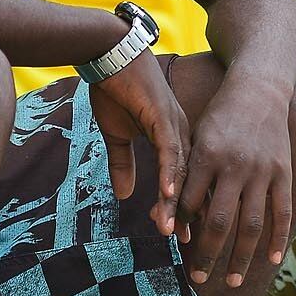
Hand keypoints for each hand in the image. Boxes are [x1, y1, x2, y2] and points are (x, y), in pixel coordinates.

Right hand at [91, 52, 190, 239]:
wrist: (109, 53)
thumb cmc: (115, 89)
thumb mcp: (117, 135)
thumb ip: (123, 164)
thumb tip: (125, 195)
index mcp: (173, 138)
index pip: (180, 180)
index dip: (180, 208)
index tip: (180, 234)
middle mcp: (180, 134)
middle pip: (187, 181)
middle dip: (185, 213)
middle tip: (185, 242)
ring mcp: (173, 125)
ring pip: (179, 172)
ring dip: (176, 202)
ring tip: (173, 230)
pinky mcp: (162, 116)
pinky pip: (168, 150)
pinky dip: (169, 174)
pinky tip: (168, 195)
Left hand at [178, 72, 295, 288]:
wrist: (258, 90)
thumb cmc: (219, 118)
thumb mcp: (196, 138)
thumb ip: (186, 176)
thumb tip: (169, 217)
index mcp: (207, 156)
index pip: (190, 203)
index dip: (181, 228)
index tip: (176, 251)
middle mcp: (235, 166)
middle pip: (219, 222)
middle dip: (207, 255)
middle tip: (198, 279)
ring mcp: (262, 171)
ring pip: (251, 225)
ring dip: (241, 258)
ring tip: (231, 281)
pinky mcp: (283, 173)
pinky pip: (282, 212)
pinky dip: (277, 239)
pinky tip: (271, 262)